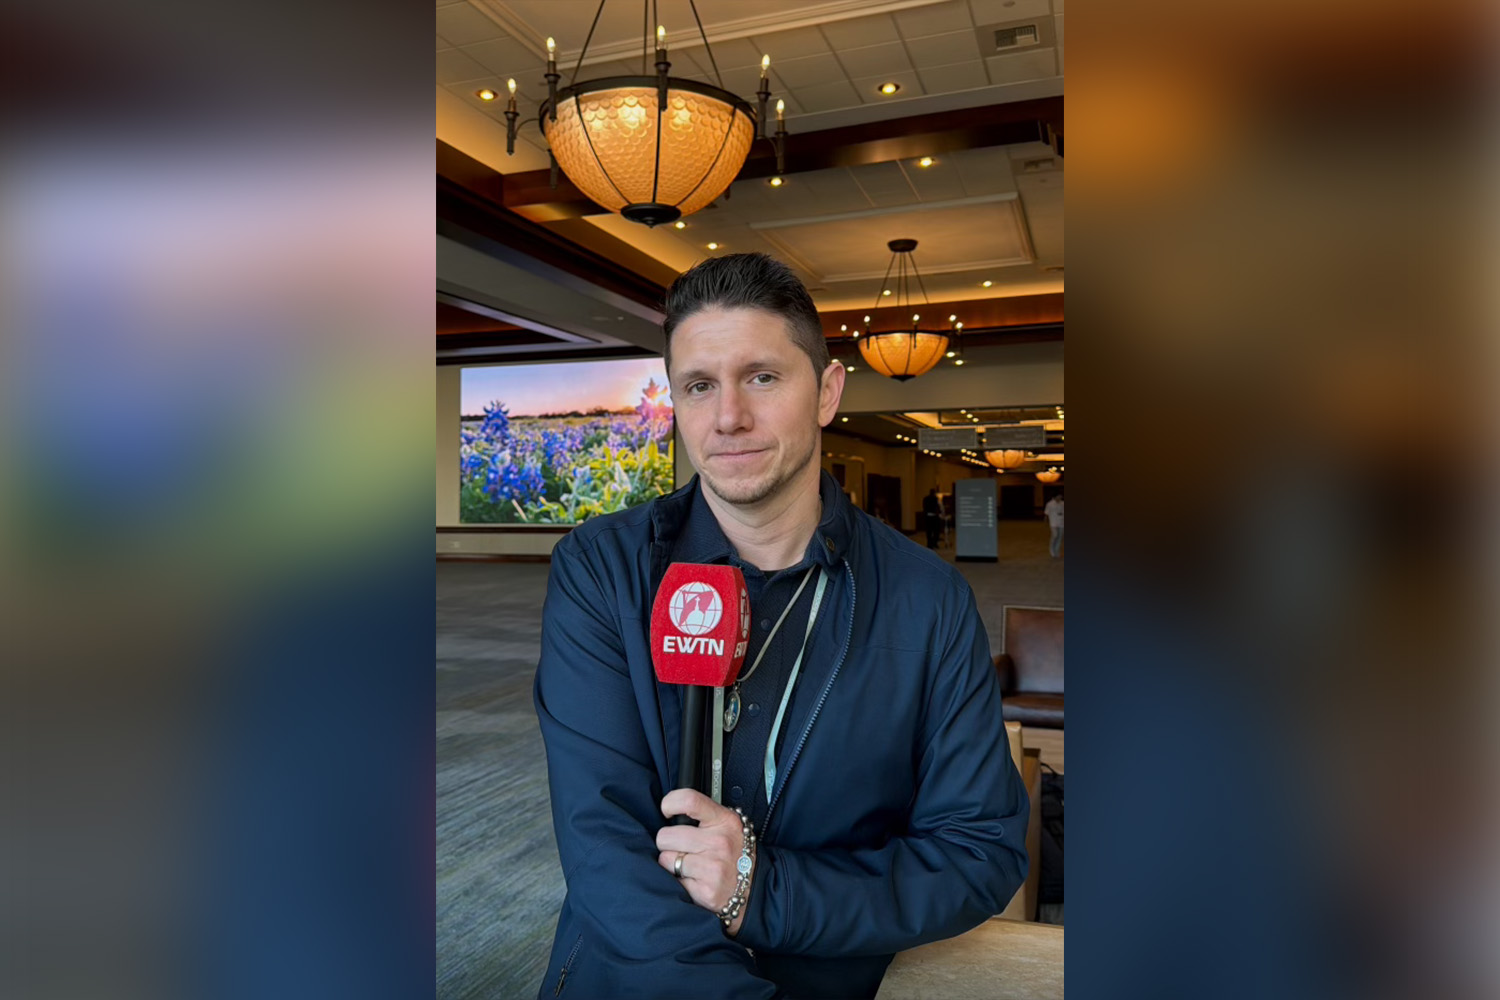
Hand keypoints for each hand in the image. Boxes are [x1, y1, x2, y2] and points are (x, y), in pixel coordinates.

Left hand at [656, 789, 752, 935]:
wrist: (754, 886)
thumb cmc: (734, 852)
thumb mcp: (727, 824)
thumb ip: (703, 814)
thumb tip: (669, 809)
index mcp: (724, 821)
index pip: (689, 801)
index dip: (669, 803)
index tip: (666, 811)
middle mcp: (719, 843)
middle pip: (666, 836)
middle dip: (668, 842)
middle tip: (681, 846)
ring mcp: (713, 868)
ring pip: (665, 859)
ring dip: (671, 863)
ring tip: (689, 864)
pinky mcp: (705, 892)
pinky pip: (673, 881)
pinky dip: (678, 881)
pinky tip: (692, 879)